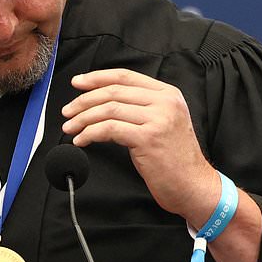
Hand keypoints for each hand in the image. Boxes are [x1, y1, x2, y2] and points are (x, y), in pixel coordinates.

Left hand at [61, 68, 219, 223]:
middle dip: (84, 100)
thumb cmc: (174, 158)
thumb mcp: (163, 122)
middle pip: (113, 91)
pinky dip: (90, 133)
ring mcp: (158, 119)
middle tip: (68, 111)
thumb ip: (141, 107)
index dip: (97, 77)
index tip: (77, 83)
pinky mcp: (148, 137)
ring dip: (83, 118)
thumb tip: (102, 100)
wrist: (193, 185)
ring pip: (108, 109)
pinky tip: (82, 140)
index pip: (125, 76)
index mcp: (168, 94)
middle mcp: (165, 102)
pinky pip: (109, 129)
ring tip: (70, 127)